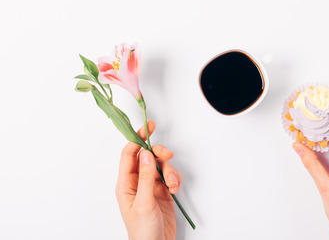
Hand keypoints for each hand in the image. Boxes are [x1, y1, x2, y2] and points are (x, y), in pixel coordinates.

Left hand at [116, 120, 181, 239]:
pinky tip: (175, 190)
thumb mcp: (144, 203)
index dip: (138, 139)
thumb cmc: (143, 232)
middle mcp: (137, 182)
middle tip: (168, 155)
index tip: (148, 127)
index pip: (129, 154)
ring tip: (172, 185)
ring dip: (170, 172)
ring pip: (161, 166)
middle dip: (159, 154)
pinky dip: (175, 180)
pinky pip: (170, 177)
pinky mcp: (163, 192)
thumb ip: (145, 177)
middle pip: (148, 156)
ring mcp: (151, 186)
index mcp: (126, 184)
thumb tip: (145, 154)